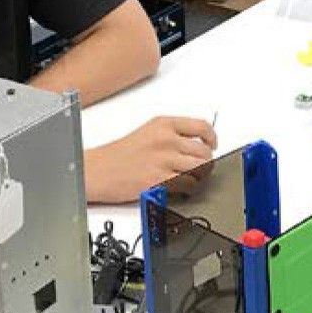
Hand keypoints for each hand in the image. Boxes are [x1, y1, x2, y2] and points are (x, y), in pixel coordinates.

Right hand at [87, 116, 215, 202]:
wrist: (99, 170)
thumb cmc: (120, 154)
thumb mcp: (148, 132)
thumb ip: (173, 133)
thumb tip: (198, 142)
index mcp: (164, 124)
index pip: (202, 127)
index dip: (212, 138)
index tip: (212, 145)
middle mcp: (166, 140)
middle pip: (204, 151)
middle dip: (206, 161)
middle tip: (199, 166)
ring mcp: (163, 160)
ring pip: (200, 168)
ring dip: (200, 176)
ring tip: (191, 177)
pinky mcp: (159, 180)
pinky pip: (188, 184)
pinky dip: (189, 188)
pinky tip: (181, 187)